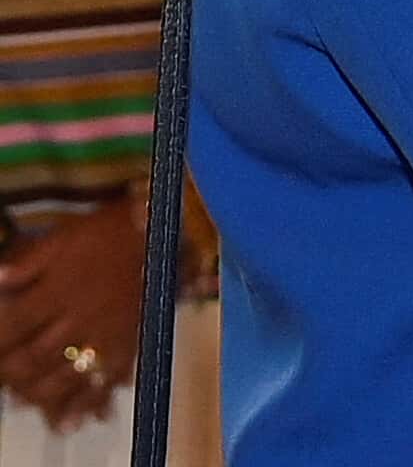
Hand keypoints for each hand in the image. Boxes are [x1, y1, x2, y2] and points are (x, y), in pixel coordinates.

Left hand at [0, 202, 141, 429]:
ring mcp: (104, 334)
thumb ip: (26, 263)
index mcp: (57, 290)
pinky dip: (86, 405)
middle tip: (3, 376)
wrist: (154, 233)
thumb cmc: (102, 235)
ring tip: (24, 399)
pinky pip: (104, 381)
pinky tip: (70, 421)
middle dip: (10, 373)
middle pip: (34, 357)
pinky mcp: (126, 344)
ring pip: (63, 376)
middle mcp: (78, 317)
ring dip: (38, 394)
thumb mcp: (60, 239)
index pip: (14, 325)